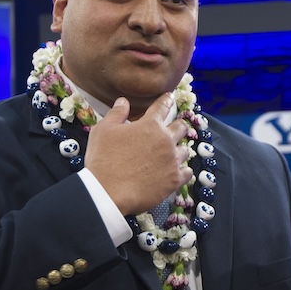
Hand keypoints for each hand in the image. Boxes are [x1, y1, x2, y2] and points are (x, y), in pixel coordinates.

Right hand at [84, 94, 192, 215]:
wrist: (108, 192)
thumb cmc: (103, 159)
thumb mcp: (103, 131)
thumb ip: (116, 114)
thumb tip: (124, 101)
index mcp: (150, 125)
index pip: (163, 106)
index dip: (167, 100)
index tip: (170, 97)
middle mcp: (166, 140)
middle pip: (181, 127)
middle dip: (178, 125)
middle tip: (173, 128)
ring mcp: (173, 161)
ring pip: (185, 150)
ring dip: (179, 149)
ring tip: (172, 153)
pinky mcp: (175, 180)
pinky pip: (187, 172)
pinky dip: (182, 170)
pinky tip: (177, 171)